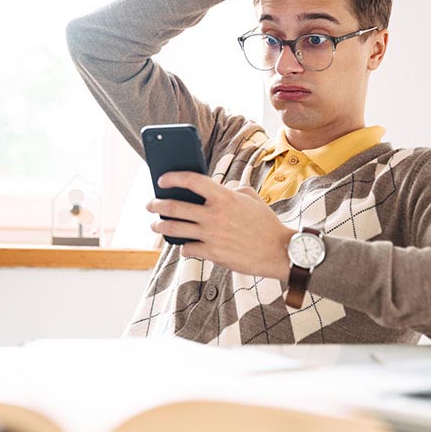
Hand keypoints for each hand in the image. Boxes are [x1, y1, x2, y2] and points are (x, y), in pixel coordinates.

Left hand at [145, 171, 295, 280]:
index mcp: (224, 196)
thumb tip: (223, 187)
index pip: (191, 181)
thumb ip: (234, 189)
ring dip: (161, 227)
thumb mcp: (252, 198)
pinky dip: (183, 246)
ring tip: (156, 226)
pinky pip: (188, 248)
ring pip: (175, 228)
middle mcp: (214, 214)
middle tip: (151, 205)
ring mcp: (211, 235)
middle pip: (175, 207)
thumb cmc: (266, 224)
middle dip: (157, 205)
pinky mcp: (213, 253)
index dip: (173, 178)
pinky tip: (183, 245)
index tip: (162, 180)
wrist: (279, 252)